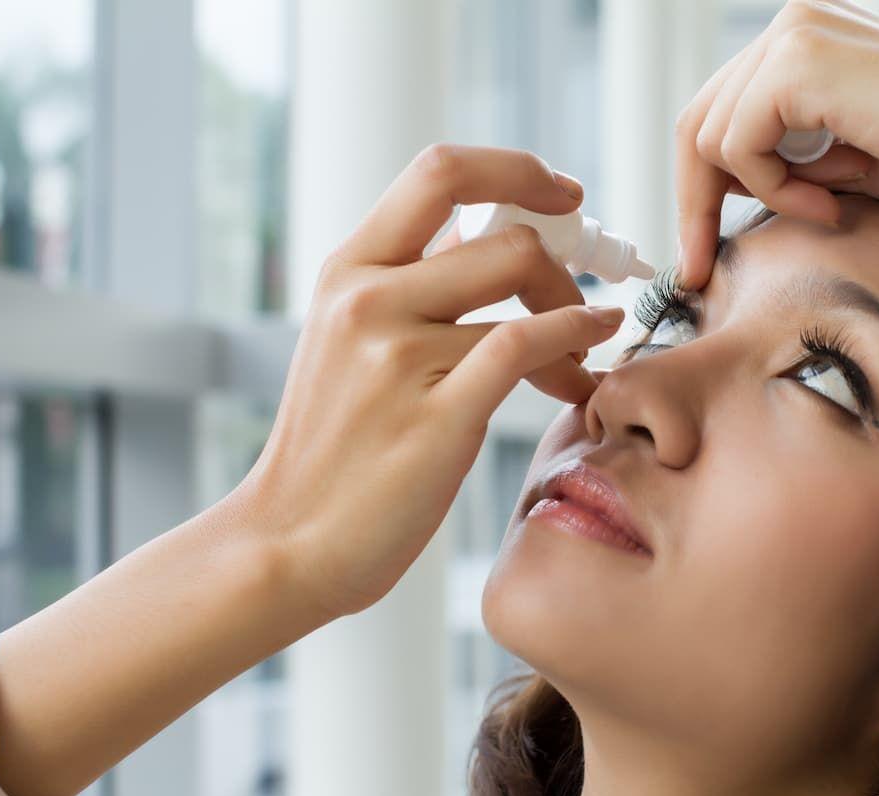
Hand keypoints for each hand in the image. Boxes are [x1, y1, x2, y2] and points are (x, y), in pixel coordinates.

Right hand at [238, 144, 624, 618]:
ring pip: (524, 292)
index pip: (442, 172)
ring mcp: (398, 356)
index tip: (564, 195)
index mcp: (347, 271)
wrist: (288, 542)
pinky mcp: (437, 415)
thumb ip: (414, 284)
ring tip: (581, 358)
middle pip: (504, 234)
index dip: (517, 170)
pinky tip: (589, 355)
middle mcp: (367, 299)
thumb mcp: (350, 342)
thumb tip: (489, 234)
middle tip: (581, 295)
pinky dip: (577, 338)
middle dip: (563, 260)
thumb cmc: (333, 448)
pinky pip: (528, 345)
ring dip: (576, 317)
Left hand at [676, 0, 878, 288]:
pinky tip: (834, 201)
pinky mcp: (796, 59)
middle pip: (696, 122)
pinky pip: (738, 146)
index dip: (700, 188)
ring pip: (709, 138)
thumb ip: (781, 159)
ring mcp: (791, 33)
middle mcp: (791, 24)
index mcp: (803, 40)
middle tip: (698, 269)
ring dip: (763, 194)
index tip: (699, 253)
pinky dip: (776, 190)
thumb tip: (721, 185)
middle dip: (694, 204)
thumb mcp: (841, 162)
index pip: (719, 113)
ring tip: (831, 206)